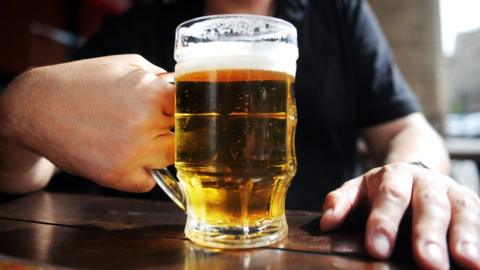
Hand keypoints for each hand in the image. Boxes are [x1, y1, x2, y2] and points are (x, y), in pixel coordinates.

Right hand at [1, 55, 174, 191]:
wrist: (39, 107)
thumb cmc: (84, 82)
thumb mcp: (126, 64)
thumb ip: (160, 78)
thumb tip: (184, 91)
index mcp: (150, 92)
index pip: (192, 108)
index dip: (189, 109)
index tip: (183, 111)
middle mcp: (144, 124)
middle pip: (184, 135)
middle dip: (172, 129)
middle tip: (154, 123)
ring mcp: (132, 153)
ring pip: (170, 159)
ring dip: (160, 151)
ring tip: (135, 137)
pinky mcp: (117, 176)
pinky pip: (148, 181)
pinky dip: (142, 172)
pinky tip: (125, 155)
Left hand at [320, 162, 479, 268]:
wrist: (415, 169)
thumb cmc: (382, 188)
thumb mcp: (358, 189)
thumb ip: (342, 202)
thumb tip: (327, 223)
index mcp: (396, 176)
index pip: (390, 197)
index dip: (384, 222)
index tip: (377, 249)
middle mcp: (427, 182)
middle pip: (429, 205)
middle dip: (429, 234)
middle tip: (429, 263)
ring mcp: (453, 192)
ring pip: (462, 211)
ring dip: (466, 237)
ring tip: (468, 263)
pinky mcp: (472, 204)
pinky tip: (479, 261)